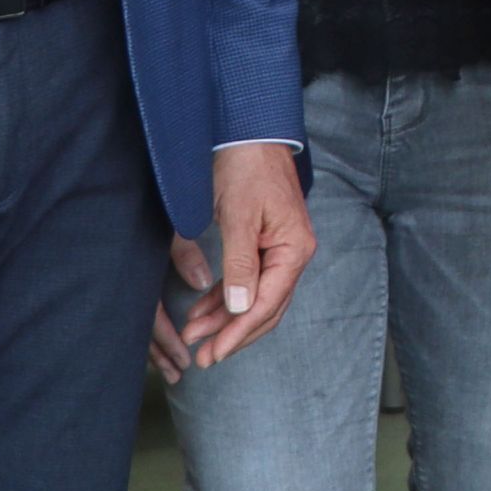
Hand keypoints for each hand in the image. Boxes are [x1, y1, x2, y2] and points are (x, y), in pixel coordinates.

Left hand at [173, 143, 316, 370]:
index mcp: (294, 249)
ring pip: (255, 298)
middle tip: (203, 358)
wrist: (249, 132)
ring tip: (196, 336)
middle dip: (233, 334)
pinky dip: (226, 298)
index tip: (215, 353)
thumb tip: (240, 308)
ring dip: (225, 318)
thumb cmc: (245, 168)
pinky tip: (203, 311)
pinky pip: (248, 281)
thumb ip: (239, 264)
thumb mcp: (237, 216)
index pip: (267, 303)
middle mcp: (294, 253)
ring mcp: (281, 250)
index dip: (239, 332)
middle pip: (266, 308)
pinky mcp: (265, 243)